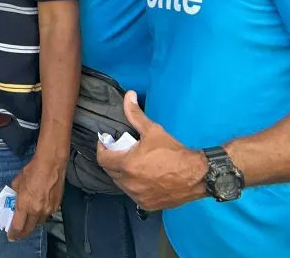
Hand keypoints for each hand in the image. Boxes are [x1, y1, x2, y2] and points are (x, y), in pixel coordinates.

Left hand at [8, 150, 64, 239]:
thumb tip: (14, 199)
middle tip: (17, 234)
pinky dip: (40, 216)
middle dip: (22, 233)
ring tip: (27, 223)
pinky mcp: (56, 207)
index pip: (18, 226)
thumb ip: (15, 193)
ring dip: (32, 224)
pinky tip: (37, 212)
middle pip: (29, 229)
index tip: (10, 236)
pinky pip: (46, 216)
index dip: (13, 233)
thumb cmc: (32, 171)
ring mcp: (48, 210)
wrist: (51, 165)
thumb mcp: (17, 181)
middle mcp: (37, 211)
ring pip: (38, 223)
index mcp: (25, 205)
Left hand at [96, 91, 207, 210]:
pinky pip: (133, 194)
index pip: (102, 158)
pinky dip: (133, 185)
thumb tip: (129, 95)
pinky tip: (140, 177)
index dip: (102, 148)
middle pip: (110, 171)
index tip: (107, 142)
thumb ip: (135, 114)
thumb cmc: (173, 152)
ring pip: (121, 184)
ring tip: (130, 163)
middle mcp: (130, 184)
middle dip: (112, 159)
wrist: (197, 175)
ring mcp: (139, 196)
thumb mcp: (152, 130)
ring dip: (121, 173)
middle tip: (119, 150)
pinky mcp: (149, 205)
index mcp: (127, 165)